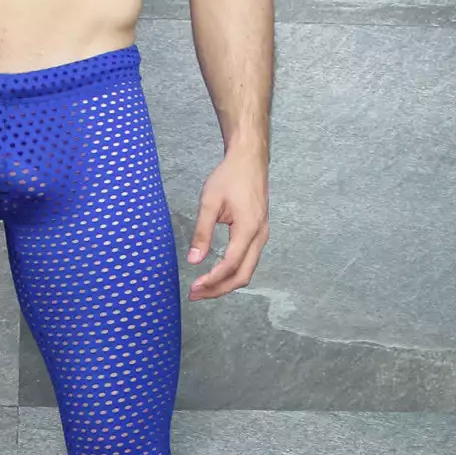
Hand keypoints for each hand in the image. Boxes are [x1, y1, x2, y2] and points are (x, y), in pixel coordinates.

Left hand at [185, 147, 268, 299]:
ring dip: (224, 284)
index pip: (231, 264)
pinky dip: (231, 274)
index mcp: (248, 227)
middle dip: (218, 289)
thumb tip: (194, 260)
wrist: (250, 159)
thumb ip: (201, 232)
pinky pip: (247, 262)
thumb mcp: (209, 201)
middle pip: (242, 276)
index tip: (194, 287)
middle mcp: (260, 236)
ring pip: (246, 271)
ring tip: (202, 289)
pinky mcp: (258, 235)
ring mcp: (262, 236)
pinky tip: (214, 276)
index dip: (212, 279)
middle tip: (195, 295)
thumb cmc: (230, 176)